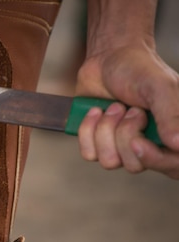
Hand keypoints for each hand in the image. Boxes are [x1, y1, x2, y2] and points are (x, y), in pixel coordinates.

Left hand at [75, 43, 178, 178]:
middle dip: (125, 133)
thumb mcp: (159, 87)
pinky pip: (89, 154)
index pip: (171, 165)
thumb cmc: (138, 69)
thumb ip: (171, 115)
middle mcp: (148, 144)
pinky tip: (95, 111)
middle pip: (135, 164)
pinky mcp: (98, 143)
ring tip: (113, 106)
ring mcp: (121, 146)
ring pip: (110, 161)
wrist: (106, 59)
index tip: (139, 141)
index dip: (153, 159)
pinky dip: (87, 131)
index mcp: (171, 133)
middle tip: (129, 108)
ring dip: (106, 129)